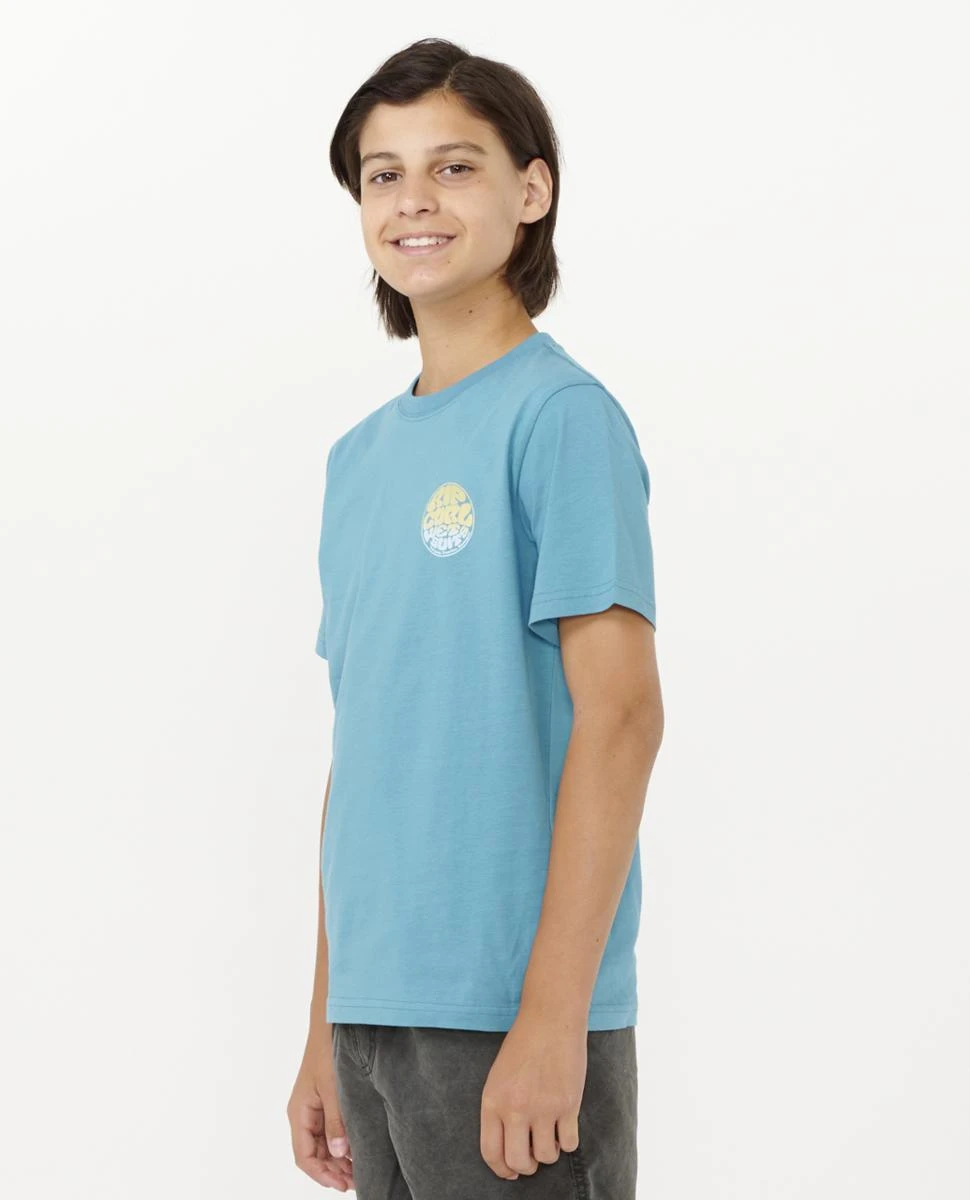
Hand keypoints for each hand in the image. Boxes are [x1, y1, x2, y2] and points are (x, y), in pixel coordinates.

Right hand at [287, 1027, 355, 1190]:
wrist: (329, 1024)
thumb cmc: (327, 1052)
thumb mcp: (333, 1088)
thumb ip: (336, 1122)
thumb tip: (338, 1153)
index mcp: (299, 1113)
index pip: (304, 1156)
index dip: (321, 1174)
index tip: (342, 1184)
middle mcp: (303, 1114)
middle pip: (313, 1154)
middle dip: (332, 1170)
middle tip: (356, 1181)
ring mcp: (312, 1109)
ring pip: (321, 1144)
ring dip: (336, 1160)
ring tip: (357, 1171)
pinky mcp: (323, 1102)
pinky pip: (328, 1131)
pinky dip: (339, 1144)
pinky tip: (354, 1151)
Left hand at [480, 1013, 585, 1178]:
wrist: (550, 1019)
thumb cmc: (523, 1045)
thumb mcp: (498, 1077)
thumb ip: (499, 1110)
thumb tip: (508, 1148)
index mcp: (493, 1101)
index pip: (491, 1153)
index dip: (502, 1169)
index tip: (510, 1172)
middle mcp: (515, 1108)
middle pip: (519, 1162)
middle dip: (527, 1166)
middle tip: (532, 1158)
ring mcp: (543, 1108)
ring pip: (547, 1156)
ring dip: (549, 1152)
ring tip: (549, 1135)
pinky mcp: (568, 1105)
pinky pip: (569, 1144)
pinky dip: (568, 1141)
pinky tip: (565, 1126)